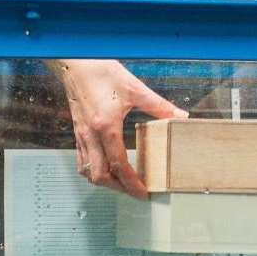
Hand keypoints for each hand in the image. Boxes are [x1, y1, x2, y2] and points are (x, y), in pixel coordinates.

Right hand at [54, 59, 187, 197]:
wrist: (77, 63)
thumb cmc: (101, 72)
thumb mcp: (135, 88)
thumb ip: (158, 105)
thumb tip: (179, 115)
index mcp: (106, 126)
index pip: (119, 165)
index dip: (132, 183)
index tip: (143, 192)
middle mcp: (91, 135)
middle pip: (100, 175)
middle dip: (118, 188)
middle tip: (134, 191)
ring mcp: (81, 134)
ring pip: (88, 170)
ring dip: (104, 181)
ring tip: (120, 183)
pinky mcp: (77, 130)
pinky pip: (81, 159)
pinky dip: (92, 169)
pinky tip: (102, 166)